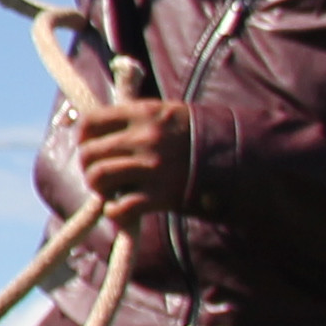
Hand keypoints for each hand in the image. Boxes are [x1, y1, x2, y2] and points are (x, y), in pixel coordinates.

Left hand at [69, 92, 193, 214]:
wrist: (240, 156)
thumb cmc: (198, 135)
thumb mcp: (166, 112)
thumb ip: (133, 118)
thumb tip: (94, 128)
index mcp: (144, 113)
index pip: (90, 122)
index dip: (84, 138)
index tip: (92, 146)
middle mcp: (145, 138)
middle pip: (89, 153)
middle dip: (89, 166)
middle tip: (101, 174)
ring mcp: (153, 167)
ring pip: (99, 178)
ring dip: (100, 189)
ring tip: (111, 191)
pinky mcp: (162, 195)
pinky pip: (120, 207)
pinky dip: (115, 213)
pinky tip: (123, 210)